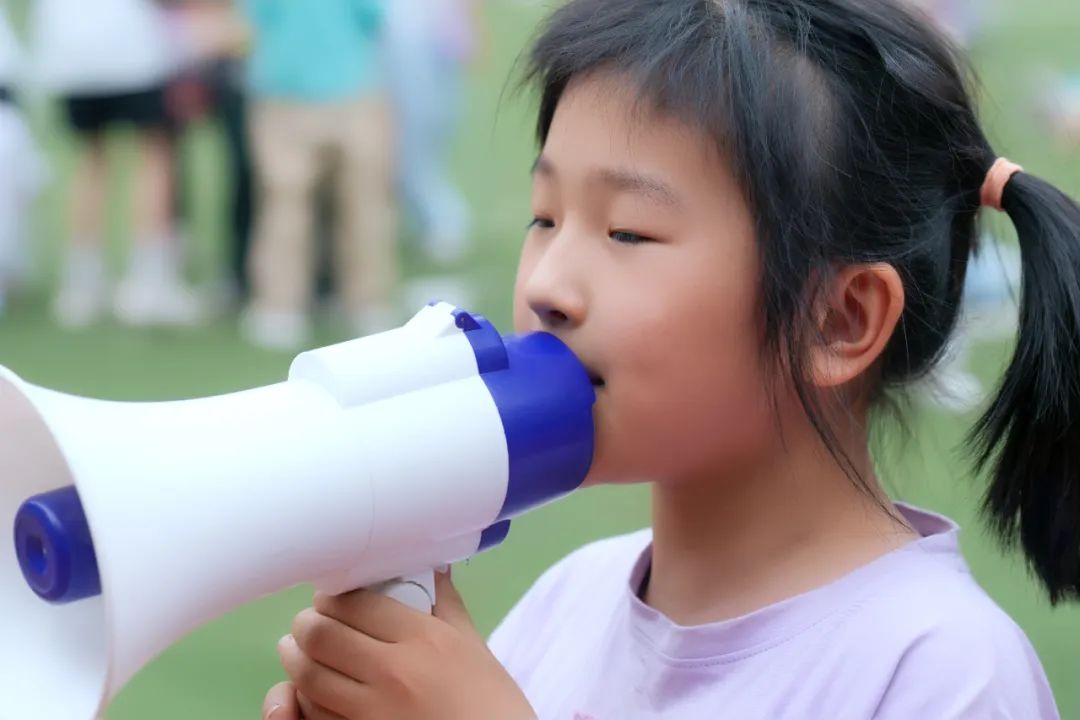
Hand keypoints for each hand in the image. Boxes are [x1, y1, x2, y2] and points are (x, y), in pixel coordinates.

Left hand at [274, 570, 535, 719]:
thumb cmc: (490, 702)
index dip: (331, 597)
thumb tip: (433, 568)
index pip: (353, 604)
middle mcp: (391, 672)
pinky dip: (304, 697)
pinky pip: (314, 713)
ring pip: (308, 675)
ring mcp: (371, 711)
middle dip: (307, 624)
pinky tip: (310, 688)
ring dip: (296, 658)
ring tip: (299, 650)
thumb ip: (446, 605)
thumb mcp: (473, 648)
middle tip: (310, 623)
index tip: (332, 598)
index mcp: (422, 639)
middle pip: (320, 635)